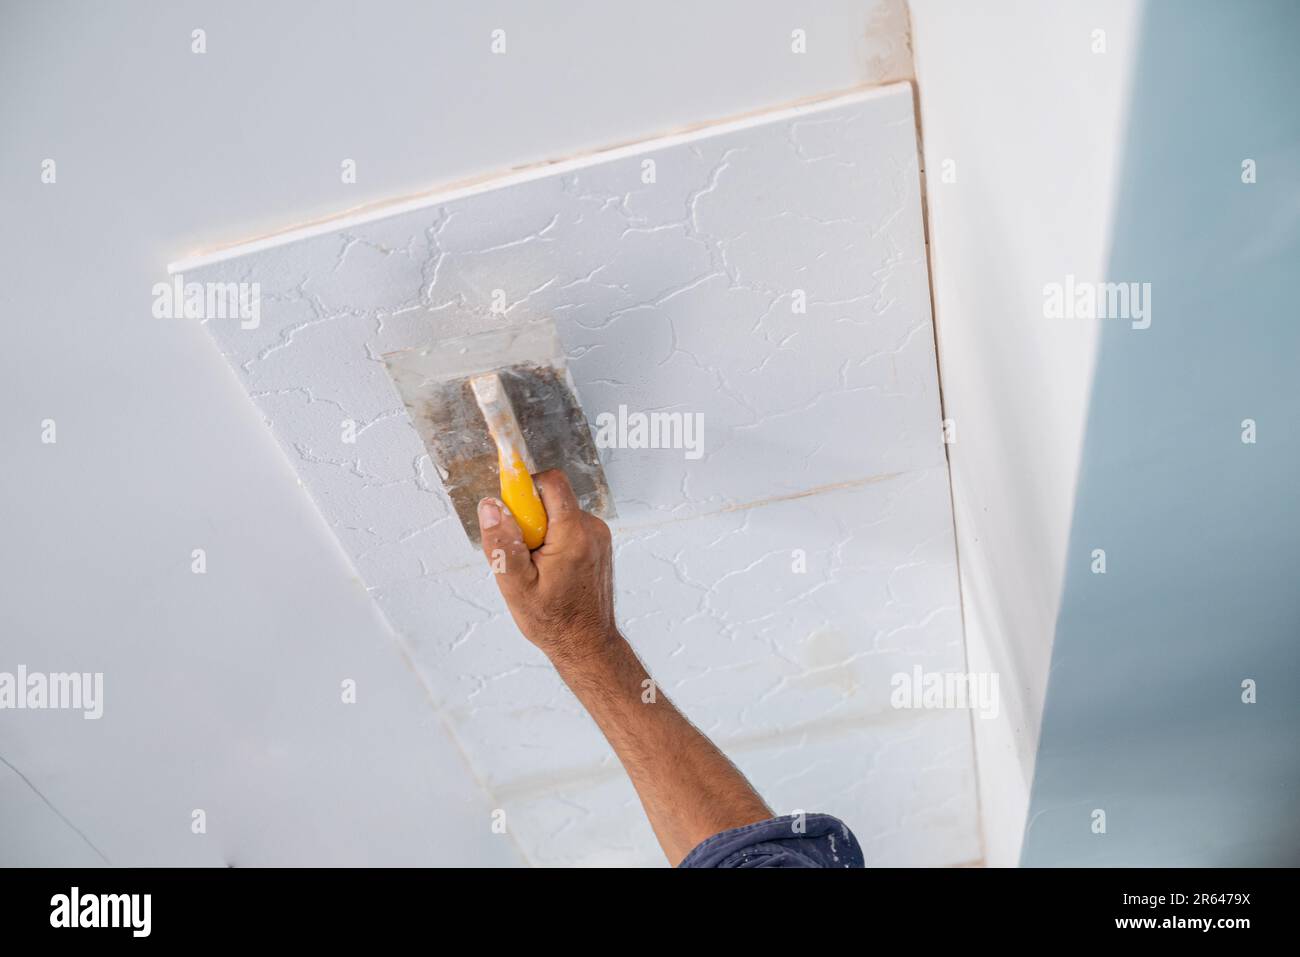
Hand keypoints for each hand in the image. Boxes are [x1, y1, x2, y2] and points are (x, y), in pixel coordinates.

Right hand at [477, 469, 618, 664]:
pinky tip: (550, 570)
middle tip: (523, 554)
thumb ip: (503, 543)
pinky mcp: (597, 542)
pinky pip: (567, 527)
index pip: (551, 482)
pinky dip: (553, 541)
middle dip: (529, 519)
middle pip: (551, 498)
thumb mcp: (516, 586)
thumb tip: (491, 505)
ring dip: (540, 533)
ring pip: (557, 513)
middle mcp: (592, 529)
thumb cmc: (554, 620)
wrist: (586, 643)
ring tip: (537, 568)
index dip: (525, 488)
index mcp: (574, 535)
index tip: (510, 510)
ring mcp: (598, 535)